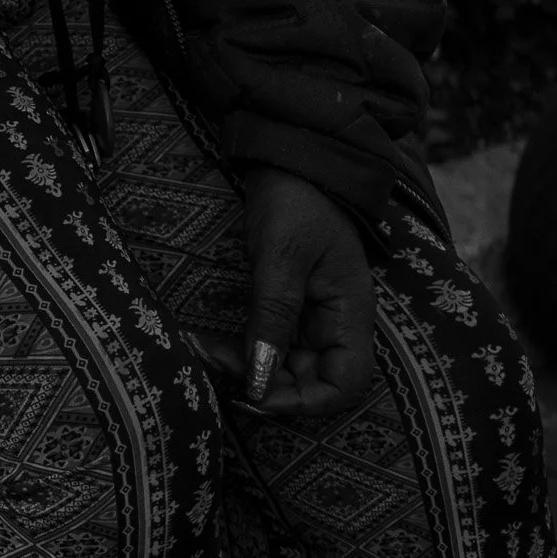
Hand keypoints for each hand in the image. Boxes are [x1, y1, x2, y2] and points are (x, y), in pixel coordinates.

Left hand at [188, 167, 374, 417]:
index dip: (307, 402)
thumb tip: (261, 378)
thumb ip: (273, 316)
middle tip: (216, 366)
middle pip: (312, 380)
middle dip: (267, 384)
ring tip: (205, 352)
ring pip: (287, 363)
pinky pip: (272, 340)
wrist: (288, 156)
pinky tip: (213, 342)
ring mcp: (314, 313)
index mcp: (351, 312)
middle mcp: (337, 321)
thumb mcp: (281, 255)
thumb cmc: (295, 199)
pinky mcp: (290, 302)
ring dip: (249, 367)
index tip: (258, 393)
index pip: (345, 383)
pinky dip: (246, 347)